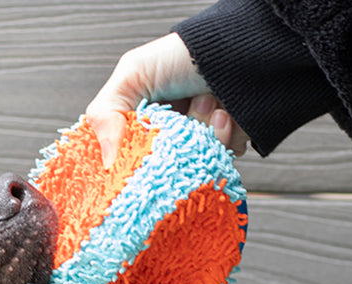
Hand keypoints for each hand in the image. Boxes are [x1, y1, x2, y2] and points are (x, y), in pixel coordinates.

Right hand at [84, 33, 248, 165]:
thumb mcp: (132, 74)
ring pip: (191, 168)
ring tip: (207, 100)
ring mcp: (196, 145)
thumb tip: (106, 162)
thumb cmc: (186, 52)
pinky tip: (225, 113)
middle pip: (158, 169)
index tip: (135, 156)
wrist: (245, 46)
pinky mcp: (224, 149)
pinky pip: (222, 162)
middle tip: (178, 116)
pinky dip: (225, 138)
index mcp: (141, 125)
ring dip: (201, 134)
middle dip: (170, 143)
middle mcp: (167, 138)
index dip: (128, 162)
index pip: (126, 159)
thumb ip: (105, 114)